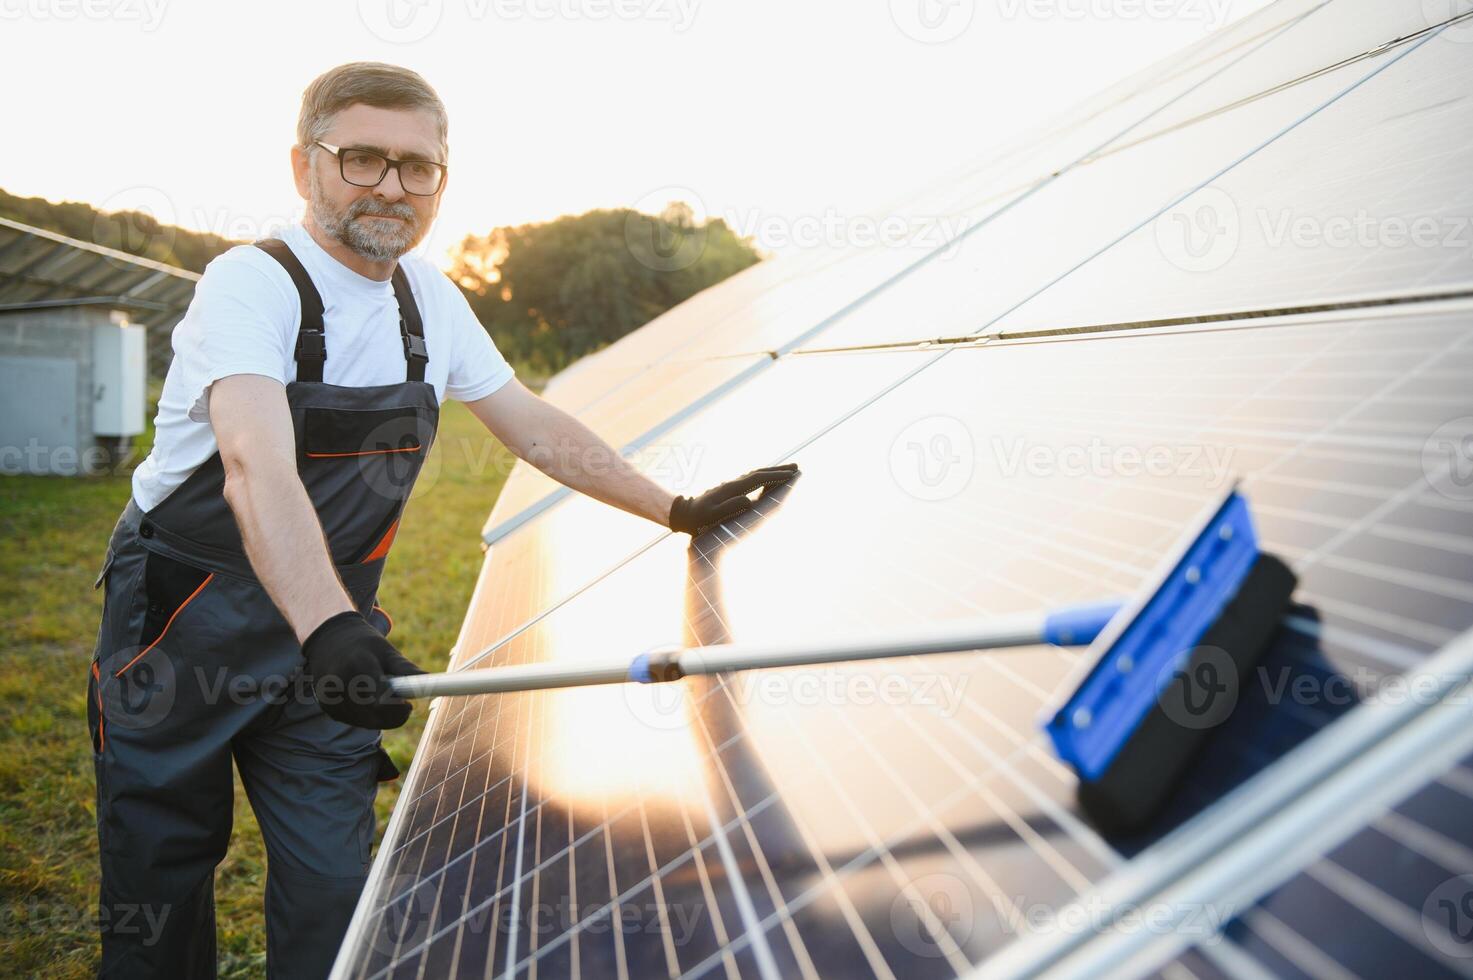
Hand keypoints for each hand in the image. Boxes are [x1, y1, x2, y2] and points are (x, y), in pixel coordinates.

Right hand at [301, 611, 425, 728]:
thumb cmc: (364, 645)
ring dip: (380, 716)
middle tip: (403, 704)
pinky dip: (367, 716)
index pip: (379, 701)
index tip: (408, 706)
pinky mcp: (328, 708)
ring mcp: (331, 698)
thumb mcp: (386, 651)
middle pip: (372, 716)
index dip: (396, 709)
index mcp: (358, 666)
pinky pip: (355, 721)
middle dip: (392, 715)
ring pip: (364, 722)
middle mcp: (340, 683)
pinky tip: (367, 699)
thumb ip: (406, 669)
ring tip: (382, 695)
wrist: (329, 640)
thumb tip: (429, 681)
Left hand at [668, 463, 798, 534]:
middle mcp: (733, 483)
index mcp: (732, 489)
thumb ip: (729, 508)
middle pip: (759, 472)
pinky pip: (751, 479)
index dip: (775, 476)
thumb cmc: (698, 519)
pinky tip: (768, 478)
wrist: (683, 513)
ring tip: (788, 470)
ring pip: (756, 474)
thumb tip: (749, 501)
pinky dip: (763, 476)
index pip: (758, 479)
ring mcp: (732, 484)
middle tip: (797, 467)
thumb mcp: (712, 516)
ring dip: (772, 471)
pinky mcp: (730, 488)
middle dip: (778, 469)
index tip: (791, 475)